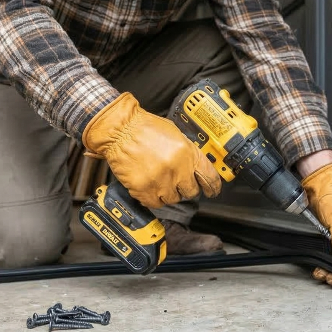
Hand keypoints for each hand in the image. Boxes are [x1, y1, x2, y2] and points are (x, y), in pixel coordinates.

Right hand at [82, 92, 220, 207]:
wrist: (119, 130)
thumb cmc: (144, 128)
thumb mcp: (175, 134)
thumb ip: (188, 152)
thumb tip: (196, 167)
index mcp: (187, 152)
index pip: (209, 177)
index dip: (212, 187)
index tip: (212, 191)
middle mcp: (176, 168)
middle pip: (191, 191)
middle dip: (186, 187)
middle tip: (177, 180)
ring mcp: (160, 181)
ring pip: (173, 199)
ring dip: (168, 192)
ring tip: (159, 179)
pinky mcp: (143, 189)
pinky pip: (155, 203)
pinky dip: (153, 197)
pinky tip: (150, 185)